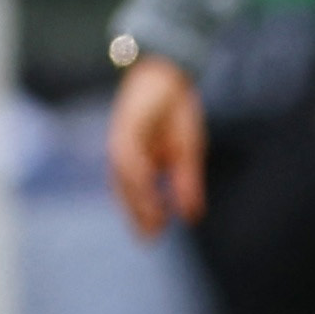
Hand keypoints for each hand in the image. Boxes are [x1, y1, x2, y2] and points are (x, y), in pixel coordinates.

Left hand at [105, 52, 206, 237]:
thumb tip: (192, 216)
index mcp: (134, 163)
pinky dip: (137, 172)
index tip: (151, 238)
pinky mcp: (126, 125)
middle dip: (136, 214)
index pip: (133, 197)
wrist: (170, 74)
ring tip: (153, 218)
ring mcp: (123, 140)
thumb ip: (186, 182)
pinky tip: (148, 185)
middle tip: (150, 237)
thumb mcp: (186, 151)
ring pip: (125, 176)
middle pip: (125, 190)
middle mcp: (123, 155)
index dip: (141, 218)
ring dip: (138, 198)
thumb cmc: (174, 112)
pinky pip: (129, 153)